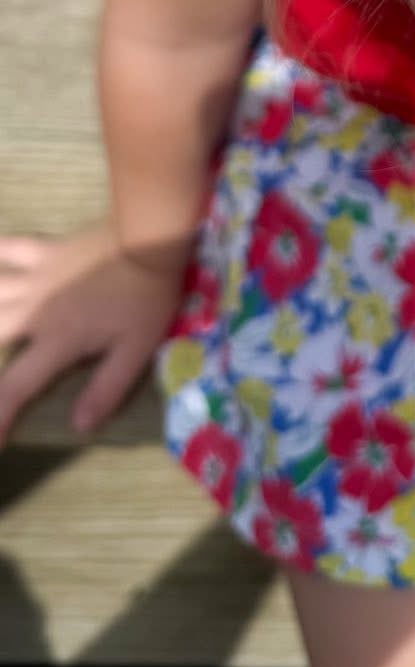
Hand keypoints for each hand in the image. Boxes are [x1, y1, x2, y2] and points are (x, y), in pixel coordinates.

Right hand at [0, 221, 186, 443]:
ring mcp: (37, 276)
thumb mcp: (135, 351)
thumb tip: (78, 426)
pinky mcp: (46, 249)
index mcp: (57, 340)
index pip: (16, 385)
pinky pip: (10, 247)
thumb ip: (106, 390)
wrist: (149, 240)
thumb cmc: (145, 297)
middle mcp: (35, 310)